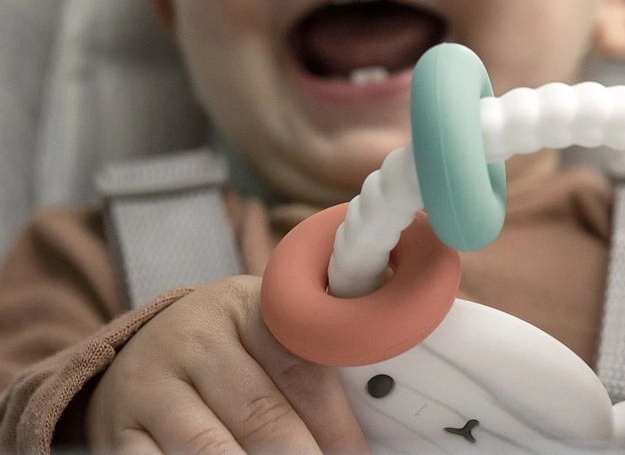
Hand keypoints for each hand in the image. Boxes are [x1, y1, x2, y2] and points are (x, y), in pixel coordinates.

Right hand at [86, 276, 366, 454]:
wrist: (141, 347)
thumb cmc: (229, 345)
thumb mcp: (266, 325)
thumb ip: (315, 344)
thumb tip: (385, 383)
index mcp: (244, 306)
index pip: (299, 362)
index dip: (334, 418)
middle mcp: (194, 338)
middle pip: (259, 412)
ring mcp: (150, 385)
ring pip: (208, 448)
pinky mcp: (117, 432)